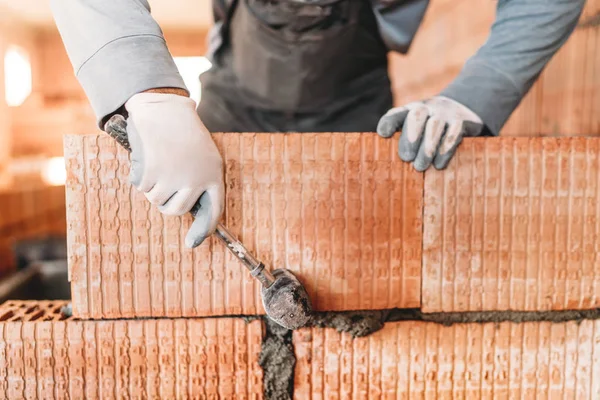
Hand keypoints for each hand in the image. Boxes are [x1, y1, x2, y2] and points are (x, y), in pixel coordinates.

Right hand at [125, 92, 224, 247]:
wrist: (165, 108)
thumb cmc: (184, 131)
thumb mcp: (204, 155)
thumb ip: (200, 180)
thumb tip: (185, 209)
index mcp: (214, 175)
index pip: (213, 212)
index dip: (203, 231)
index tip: (191, 244)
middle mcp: (196, 180)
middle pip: (177, 210)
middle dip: (165, 202)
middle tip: (162, 184)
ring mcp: (175, 178)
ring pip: (156, 200)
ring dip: (151, 186)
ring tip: (156, 162)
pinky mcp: (153, 173)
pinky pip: (141, 186)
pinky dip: (138, 174)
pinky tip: (146, 155)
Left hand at [376, 96, 483, 170]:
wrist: (465, 112)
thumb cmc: (431, 131)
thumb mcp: (417, 132)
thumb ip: (404, 144)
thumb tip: (392, 165)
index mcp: (411, 111)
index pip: (397, 114)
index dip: (389, 122)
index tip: (384, 135)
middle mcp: (427, 108)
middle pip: (416, 116)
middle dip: (410, 138)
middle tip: (406, 158)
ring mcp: (446, 113)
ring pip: (435, 125)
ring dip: (426, 148)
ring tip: (420, 167)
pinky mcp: (463, 121)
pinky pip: (454, 133)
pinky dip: (445, 149)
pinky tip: (438, 165)